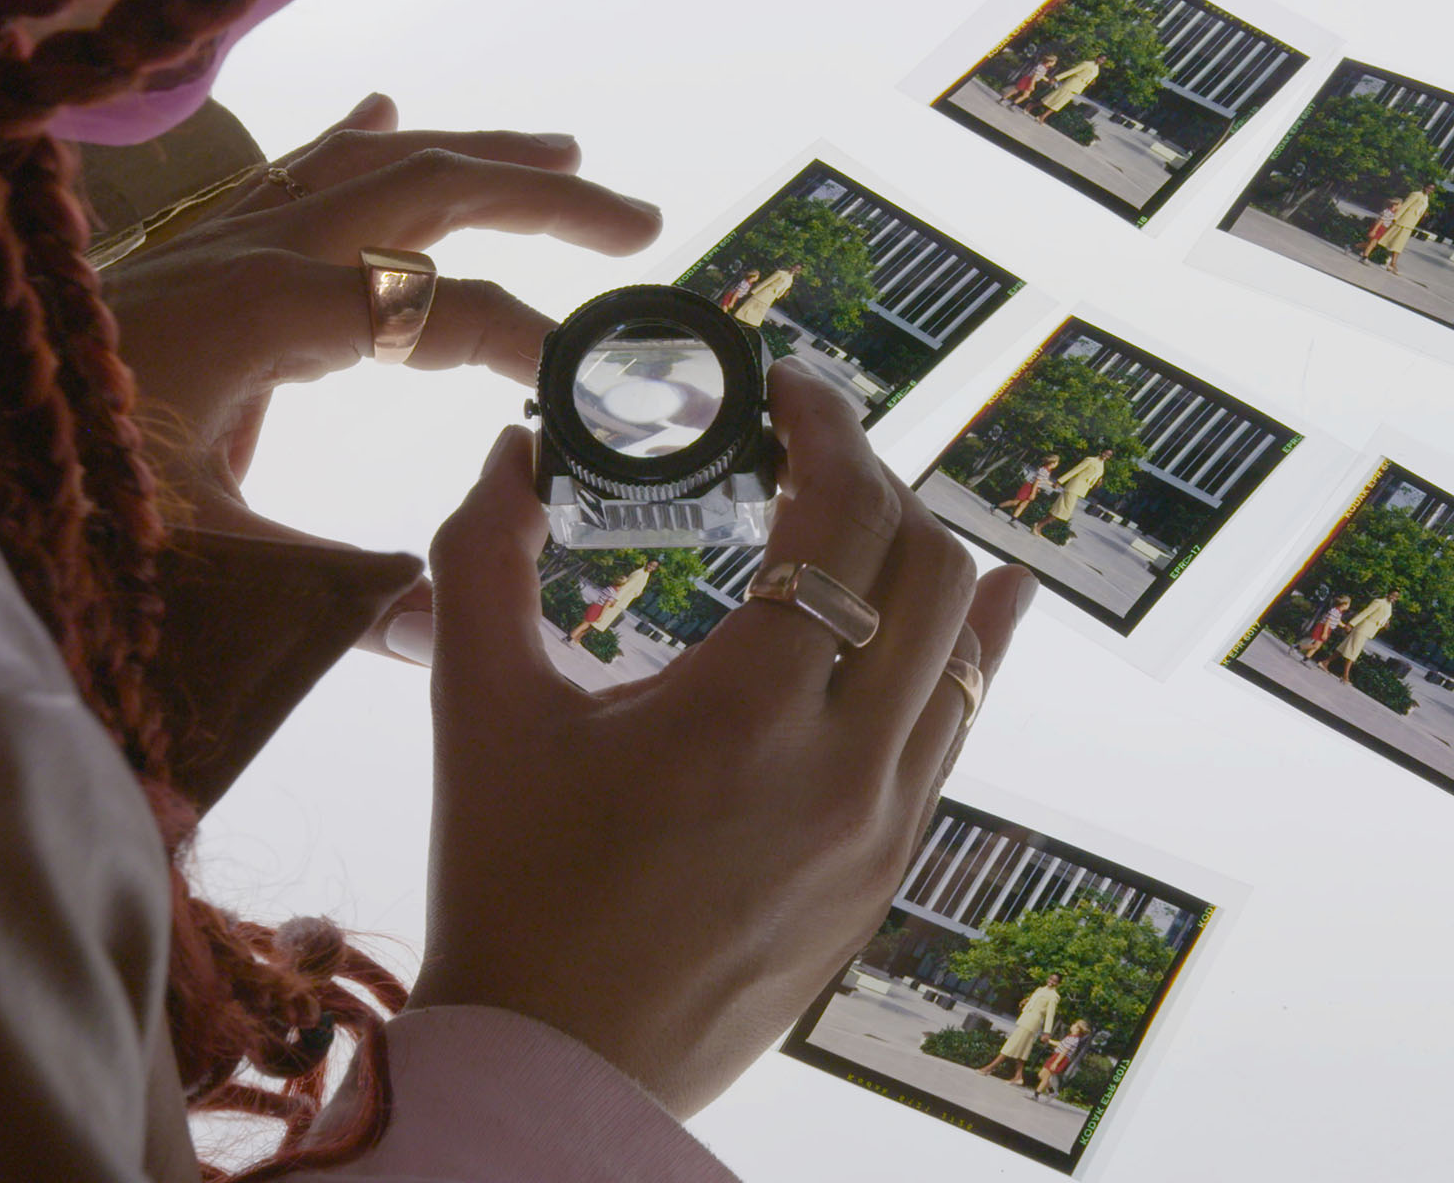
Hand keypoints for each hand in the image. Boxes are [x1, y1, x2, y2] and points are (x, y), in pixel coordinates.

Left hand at [100, 93, 660, 550]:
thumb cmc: (48, 504)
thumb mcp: (195, 563)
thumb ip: (330, 595)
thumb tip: (447, 636)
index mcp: (268, 312)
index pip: (440, 305)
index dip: (528, 338)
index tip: (595, 387)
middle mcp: (250, 250)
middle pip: (425, 184)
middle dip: (542, 193)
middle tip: (642, 220)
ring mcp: (211, 239)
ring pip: (367, 161)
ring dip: (473, 151)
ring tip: (564, 150)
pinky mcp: (181, 253)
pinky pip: (290, 168)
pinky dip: (355, 139)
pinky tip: (384, 106)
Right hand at [412, 359, 1036, 1115]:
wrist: (556, 1062)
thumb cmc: (507, 887)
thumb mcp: (476, 708)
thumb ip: (482, 554)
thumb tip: (508, 450)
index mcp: (748, 713)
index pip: (844, 515)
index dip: (826, 424)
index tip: (785, 391)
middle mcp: (846, 767)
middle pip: (926, 562)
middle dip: (872, 478)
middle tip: (803, 451)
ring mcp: (883, 826)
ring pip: (961, 646)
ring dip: (921, 554)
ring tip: (862, 512)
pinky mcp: (888, 871)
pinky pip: (955, 729)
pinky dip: (962, 649)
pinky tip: (976, 602)